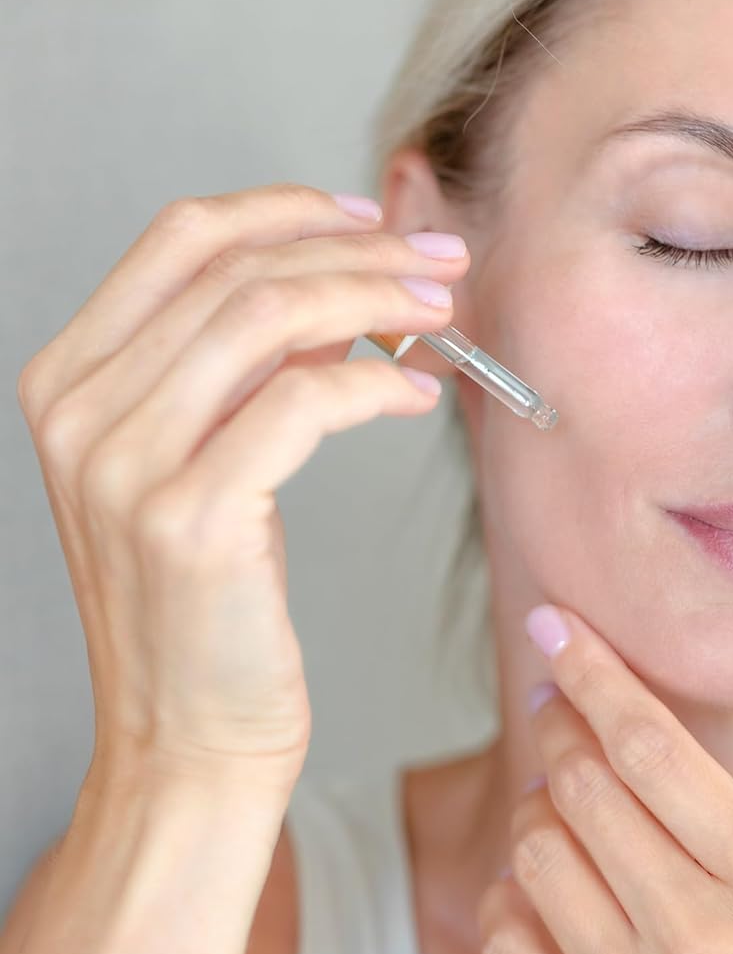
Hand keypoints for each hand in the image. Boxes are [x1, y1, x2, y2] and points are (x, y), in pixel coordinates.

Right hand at [17, 184, 468, 793]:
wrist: (184, 742)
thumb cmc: (206, 612)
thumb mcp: (199, 466)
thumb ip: (240, 372)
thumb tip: (337, 285)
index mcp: (68, 382)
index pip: (180, 239)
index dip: (284, 210)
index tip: (366, 217)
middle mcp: (80, 412)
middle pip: (237, 268)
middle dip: (358, 250)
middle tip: (440, 262)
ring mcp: (123, 464)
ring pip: (272, 316)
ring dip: (378, 298)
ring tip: (444, 314)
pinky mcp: (188, 517)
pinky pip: (305, 400)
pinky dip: (378, 381)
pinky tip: (418, 392)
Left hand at [476, 603, 732, 953]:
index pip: (652, 745)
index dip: (592, 670)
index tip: (554, 626)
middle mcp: (695, 937)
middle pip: (581, 785)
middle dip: (559, 723)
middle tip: (557, 705)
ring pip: (537, 855)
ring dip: (541, 810)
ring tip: (568, 807)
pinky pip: (511, 949)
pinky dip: (516, 901)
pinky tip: (548, 896)